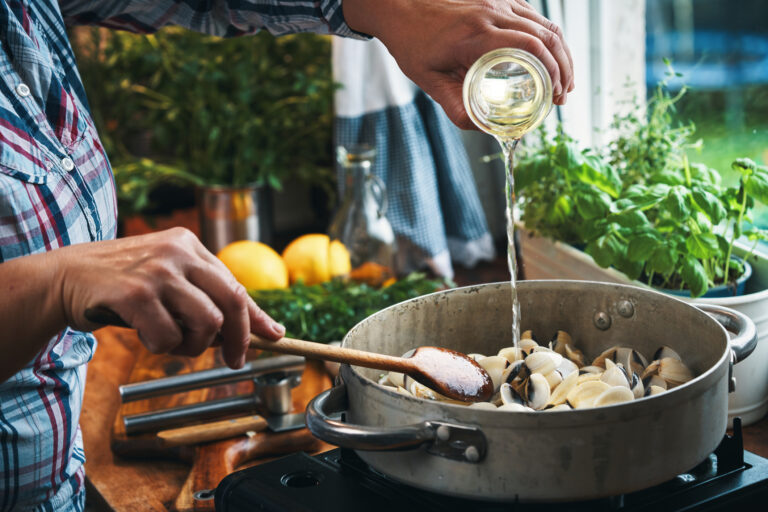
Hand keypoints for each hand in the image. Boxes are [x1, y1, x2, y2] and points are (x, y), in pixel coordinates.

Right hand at [55, 228, 283, 368]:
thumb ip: (205, 298)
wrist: (63, 277)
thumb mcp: (168, 280)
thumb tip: (250, 331)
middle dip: (239, 338)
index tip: (275, 336)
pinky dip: (162, 347)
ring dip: (193, 345)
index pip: (237, 286)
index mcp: (189, 245)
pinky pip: (169, 337)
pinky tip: (145, 335)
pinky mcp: (134, 294)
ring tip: (172, 342)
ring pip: (207, 322)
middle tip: (234, 360)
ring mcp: (157, 271)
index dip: (257, 316)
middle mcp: (178, 252)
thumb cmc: (122, 284)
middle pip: (232, 302)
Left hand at [343, 0, 573, 128]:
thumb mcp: (429, 81)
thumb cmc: (412, 44)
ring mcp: (497, 1)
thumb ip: (454, 107)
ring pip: (544, 23)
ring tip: (563, 81)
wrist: (400, 9)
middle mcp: (492, 12)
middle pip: (545, 36)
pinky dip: (547, 36)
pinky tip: (550, 57)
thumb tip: (481, 128)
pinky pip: (532, 15)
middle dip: (563, 68)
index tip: (554, 96)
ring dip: (561, 52)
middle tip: (563, 96)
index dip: (552, 72)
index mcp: (477, 35)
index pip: (530, 47)